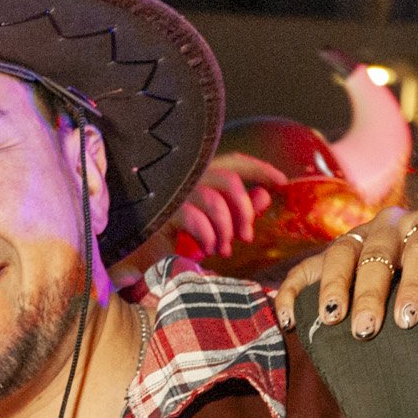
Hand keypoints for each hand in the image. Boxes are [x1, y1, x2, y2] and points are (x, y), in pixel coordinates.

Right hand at [171, 154, 286, 264]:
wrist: (136, 254)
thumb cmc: (172, 236)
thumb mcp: (211, 224)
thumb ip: (237, 209)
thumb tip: (265, 195)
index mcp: (198, 175)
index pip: (234, 163)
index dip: (260, 170)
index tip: (281, 182)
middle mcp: (187, 178)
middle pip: (229, 181)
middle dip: (244, 210)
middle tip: (247, 237)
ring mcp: (175, 193)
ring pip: (215, 202)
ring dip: (226, 229)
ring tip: (224, 249)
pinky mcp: (163, 211)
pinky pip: (195, 219)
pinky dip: (207, 236)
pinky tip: (208, 249)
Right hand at [270, 206, 417, 335]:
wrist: (417, 260)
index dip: (414, 282)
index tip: (406, 318)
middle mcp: (388, 225)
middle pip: (376, 253)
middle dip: (369, 293)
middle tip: (366, 330)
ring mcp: (354, 237)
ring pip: (339, 254)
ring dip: (333, 288)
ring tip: (331, 319)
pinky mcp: (326, 254)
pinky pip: (302, 270)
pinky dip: (292, 293)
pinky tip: (290, 320)